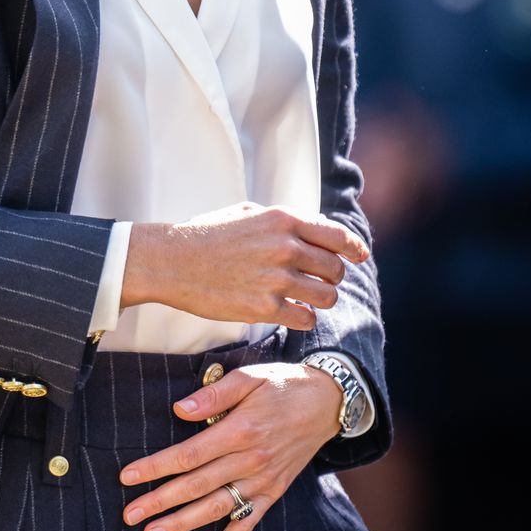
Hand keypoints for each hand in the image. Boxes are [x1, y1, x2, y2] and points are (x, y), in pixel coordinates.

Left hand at [118, 361, 341, 530]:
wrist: (327, 402)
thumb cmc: (282, 385)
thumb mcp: (249, 377)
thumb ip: (214, 395)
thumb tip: (180, 410)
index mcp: (240, 431)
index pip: (188, 455)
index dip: (156, 467)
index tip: (128, 477)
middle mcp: (250, 461)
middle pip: (196, 486)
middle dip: (159, 502)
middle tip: (129, 515)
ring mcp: (263, 481)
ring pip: (216, 509)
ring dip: (182, 524)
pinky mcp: (274, 492)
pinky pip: (248, 523)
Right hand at [122, 205, 369, 331]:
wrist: (172, 260)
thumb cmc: (207, 234)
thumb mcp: (247, 212)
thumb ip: (283, 220)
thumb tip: (314, 227)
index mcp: (283, 219)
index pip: (336, 235)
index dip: (353, 248)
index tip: (359, 256)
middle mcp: (285, 247)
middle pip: (335, 269)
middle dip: (333, 277)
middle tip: (321, 281)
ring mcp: (276, 278)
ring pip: (326, 296)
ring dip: (321, 300)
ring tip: (308, 299)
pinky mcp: (264, 307)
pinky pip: (304, 318)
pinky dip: (304, 318)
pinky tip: (292, 313)